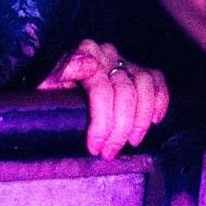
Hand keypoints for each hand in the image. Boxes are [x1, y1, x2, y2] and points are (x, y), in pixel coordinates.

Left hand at [38, 38, 166, 159]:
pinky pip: (157, 80)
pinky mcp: (136, 69)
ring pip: (145, 85)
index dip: (101, 122)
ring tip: (131, 142)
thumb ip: (62, 71)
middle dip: (120, 127)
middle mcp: (106, 53)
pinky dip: (160, 100)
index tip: (95, 147)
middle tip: (110, 152)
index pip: (101, 89)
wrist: (52, 86)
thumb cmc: (49, 88)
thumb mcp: (45, 83)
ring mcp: (123, 60)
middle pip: (125, 91)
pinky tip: (154, 121)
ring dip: (141, 119)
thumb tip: (90, 66)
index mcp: (83, 52)